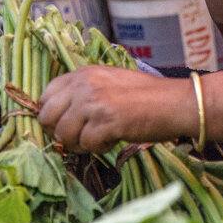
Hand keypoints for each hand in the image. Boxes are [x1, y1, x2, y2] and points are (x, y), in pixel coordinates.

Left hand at [38, 66, 192, 153]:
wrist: (176, 103)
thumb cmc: (146, 96)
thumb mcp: (108, 82)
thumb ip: (83, 93)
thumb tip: (60, 115)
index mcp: (82, 74)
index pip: (45, 95)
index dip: (52, 115)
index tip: (64, 125)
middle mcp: (83, 85)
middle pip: (47, 117)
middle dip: (60, 133)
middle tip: (79, 138)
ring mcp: (93, 103)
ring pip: (63, 134)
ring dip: (79, 144)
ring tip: (99, 139)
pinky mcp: (106, 122)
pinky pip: (86, 145)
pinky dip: (99, 148)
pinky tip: (114, 140)